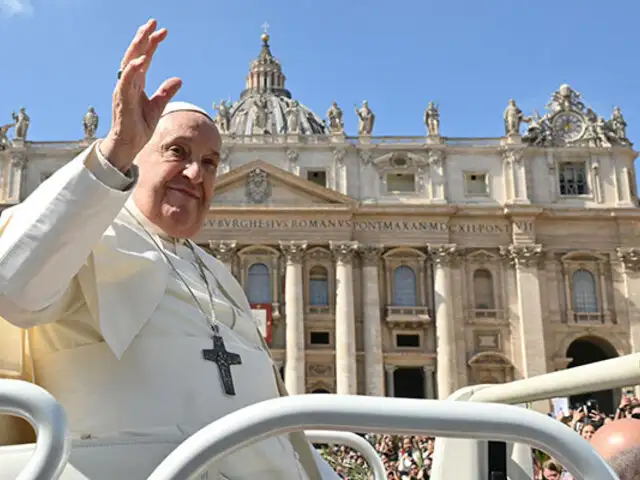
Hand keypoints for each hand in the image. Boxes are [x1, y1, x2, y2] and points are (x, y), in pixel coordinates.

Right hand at [101, 19, 181, 170]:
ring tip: (145, 33)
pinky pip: (125, 81)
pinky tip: (141, 59)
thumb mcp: (158, 107)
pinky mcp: (122, 100)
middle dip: (143, 37)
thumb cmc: (139, 126)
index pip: (144, 58)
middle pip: (135, 54)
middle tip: (153, 22)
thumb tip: (178, 79)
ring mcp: (124, 90)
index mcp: (137, 83)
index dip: (152, 43)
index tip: (163, 31)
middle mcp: (128, 83)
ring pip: (128, 63)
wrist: (129, 144)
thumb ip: (166, 92)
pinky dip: (132, 69)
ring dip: (137, 47)